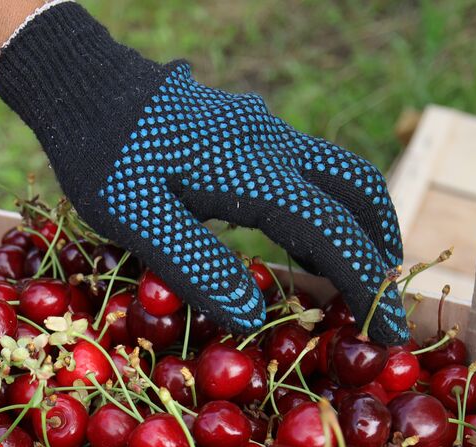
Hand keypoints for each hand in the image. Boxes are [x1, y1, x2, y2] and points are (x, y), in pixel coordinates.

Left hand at [0, 3, 406, 343]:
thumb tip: (257, 318)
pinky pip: (305, 173)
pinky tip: (302, 248)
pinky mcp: (245, 135)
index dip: (367, 285)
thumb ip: (199, 267)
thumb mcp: (139, 222)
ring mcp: (262, 134)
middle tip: (385, 304)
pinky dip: (323, 211)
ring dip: (355, 227)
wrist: (85, 86)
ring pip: (336, 176)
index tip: (390, 332)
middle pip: (358, 191)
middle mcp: (272, 146)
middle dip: (381, 248)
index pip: (333, 232)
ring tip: (353, 283)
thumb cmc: (104, 160)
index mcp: (253, 173)